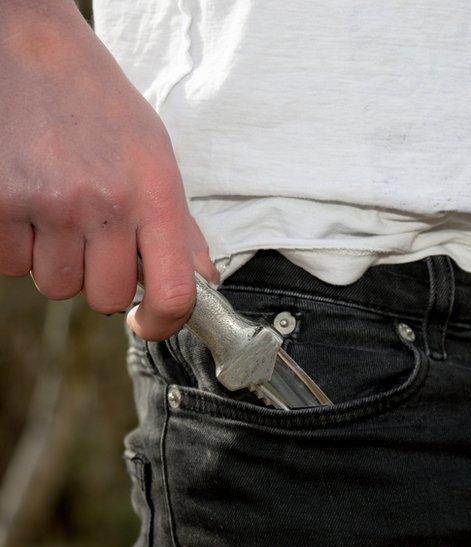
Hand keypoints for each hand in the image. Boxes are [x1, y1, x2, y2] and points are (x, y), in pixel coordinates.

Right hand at [0, 2, 216, 339]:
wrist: (30, 50)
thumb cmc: (99, 105)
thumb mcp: (154, 157)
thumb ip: (179, 226)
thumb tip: (203, 282)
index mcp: (156, 193)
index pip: (174, 292)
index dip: (165, 323)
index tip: (150, 322)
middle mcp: (106, 203)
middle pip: (107, 297)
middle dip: (101, 279)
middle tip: (96, 240)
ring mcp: (49, 205)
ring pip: (55, 285)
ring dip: (56, 261)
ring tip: (58, 211)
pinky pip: (9, 265)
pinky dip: (15, 246)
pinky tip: (26, 203)